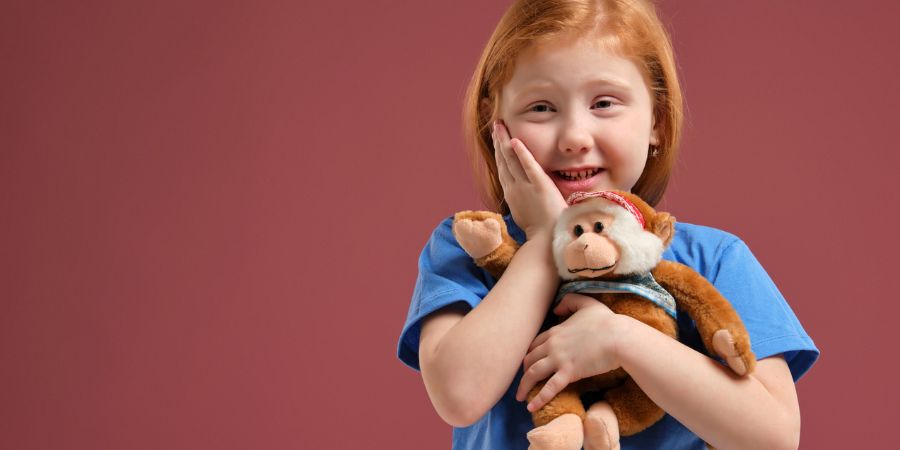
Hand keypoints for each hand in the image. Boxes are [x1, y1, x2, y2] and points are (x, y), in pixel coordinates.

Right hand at [492, 121, 566, 239]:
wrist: (546, 242)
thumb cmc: (540, 232)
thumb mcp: (525, 214)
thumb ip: (523, 202)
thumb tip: (522, 198)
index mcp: (511, 194)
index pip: (503, 169)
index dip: (499, 153)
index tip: (497, 140)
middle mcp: (514, 188)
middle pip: (504, 160)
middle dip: (498, 141)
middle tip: (495, 126)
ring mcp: (525, 187)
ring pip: (511, 160)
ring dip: (504, 141)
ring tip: (500, 126)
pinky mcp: (540, 186)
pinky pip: (529, 166)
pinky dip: (522, 153)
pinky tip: (515, 140)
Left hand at [515, 293, 623, 411]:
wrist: (619, 337)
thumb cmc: (607, 321)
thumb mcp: (587, 303)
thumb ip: (570, 301)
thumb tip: (556, 308)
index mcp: (556, 331)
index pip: (535, 343)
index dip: (529, 353)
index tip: (527, 362)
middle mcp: (552, 345)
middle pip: (530, 358)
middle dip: (523, 370)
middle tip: (523, 381)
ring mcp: (559, 358)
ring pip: (533, 373)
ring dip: (524, 386)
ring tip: (519, 397)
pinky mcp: (569, 372)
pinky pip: (549, 388)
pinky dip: (538, 398)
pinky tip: (530, 407)